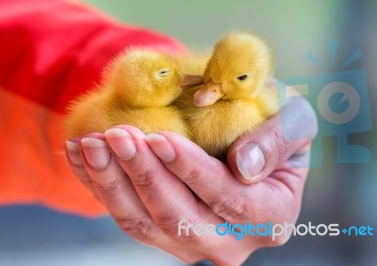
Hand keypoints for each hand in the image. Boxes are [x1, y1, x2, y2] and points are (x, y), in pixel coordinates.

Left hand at [65, 93, 316, 264]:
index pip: (231, 199)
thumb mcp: (293, 119)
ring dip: (113, 182)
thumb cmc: (272, 123)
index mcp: (272, 215)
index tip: (159, 137)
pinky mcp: (165, 234)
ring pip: (145, 223)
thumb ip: (279, 139)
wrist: (247, 138)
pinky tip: (83, 155)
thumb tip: (246, 166)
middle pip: (180, 218)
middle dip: (144, 175)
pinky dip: (102, 186)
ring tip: (91, 143)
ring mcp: (195, 243)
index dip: (192, 171)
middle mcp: (233, 240)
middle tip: (116, 135)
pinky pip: (128, 216)